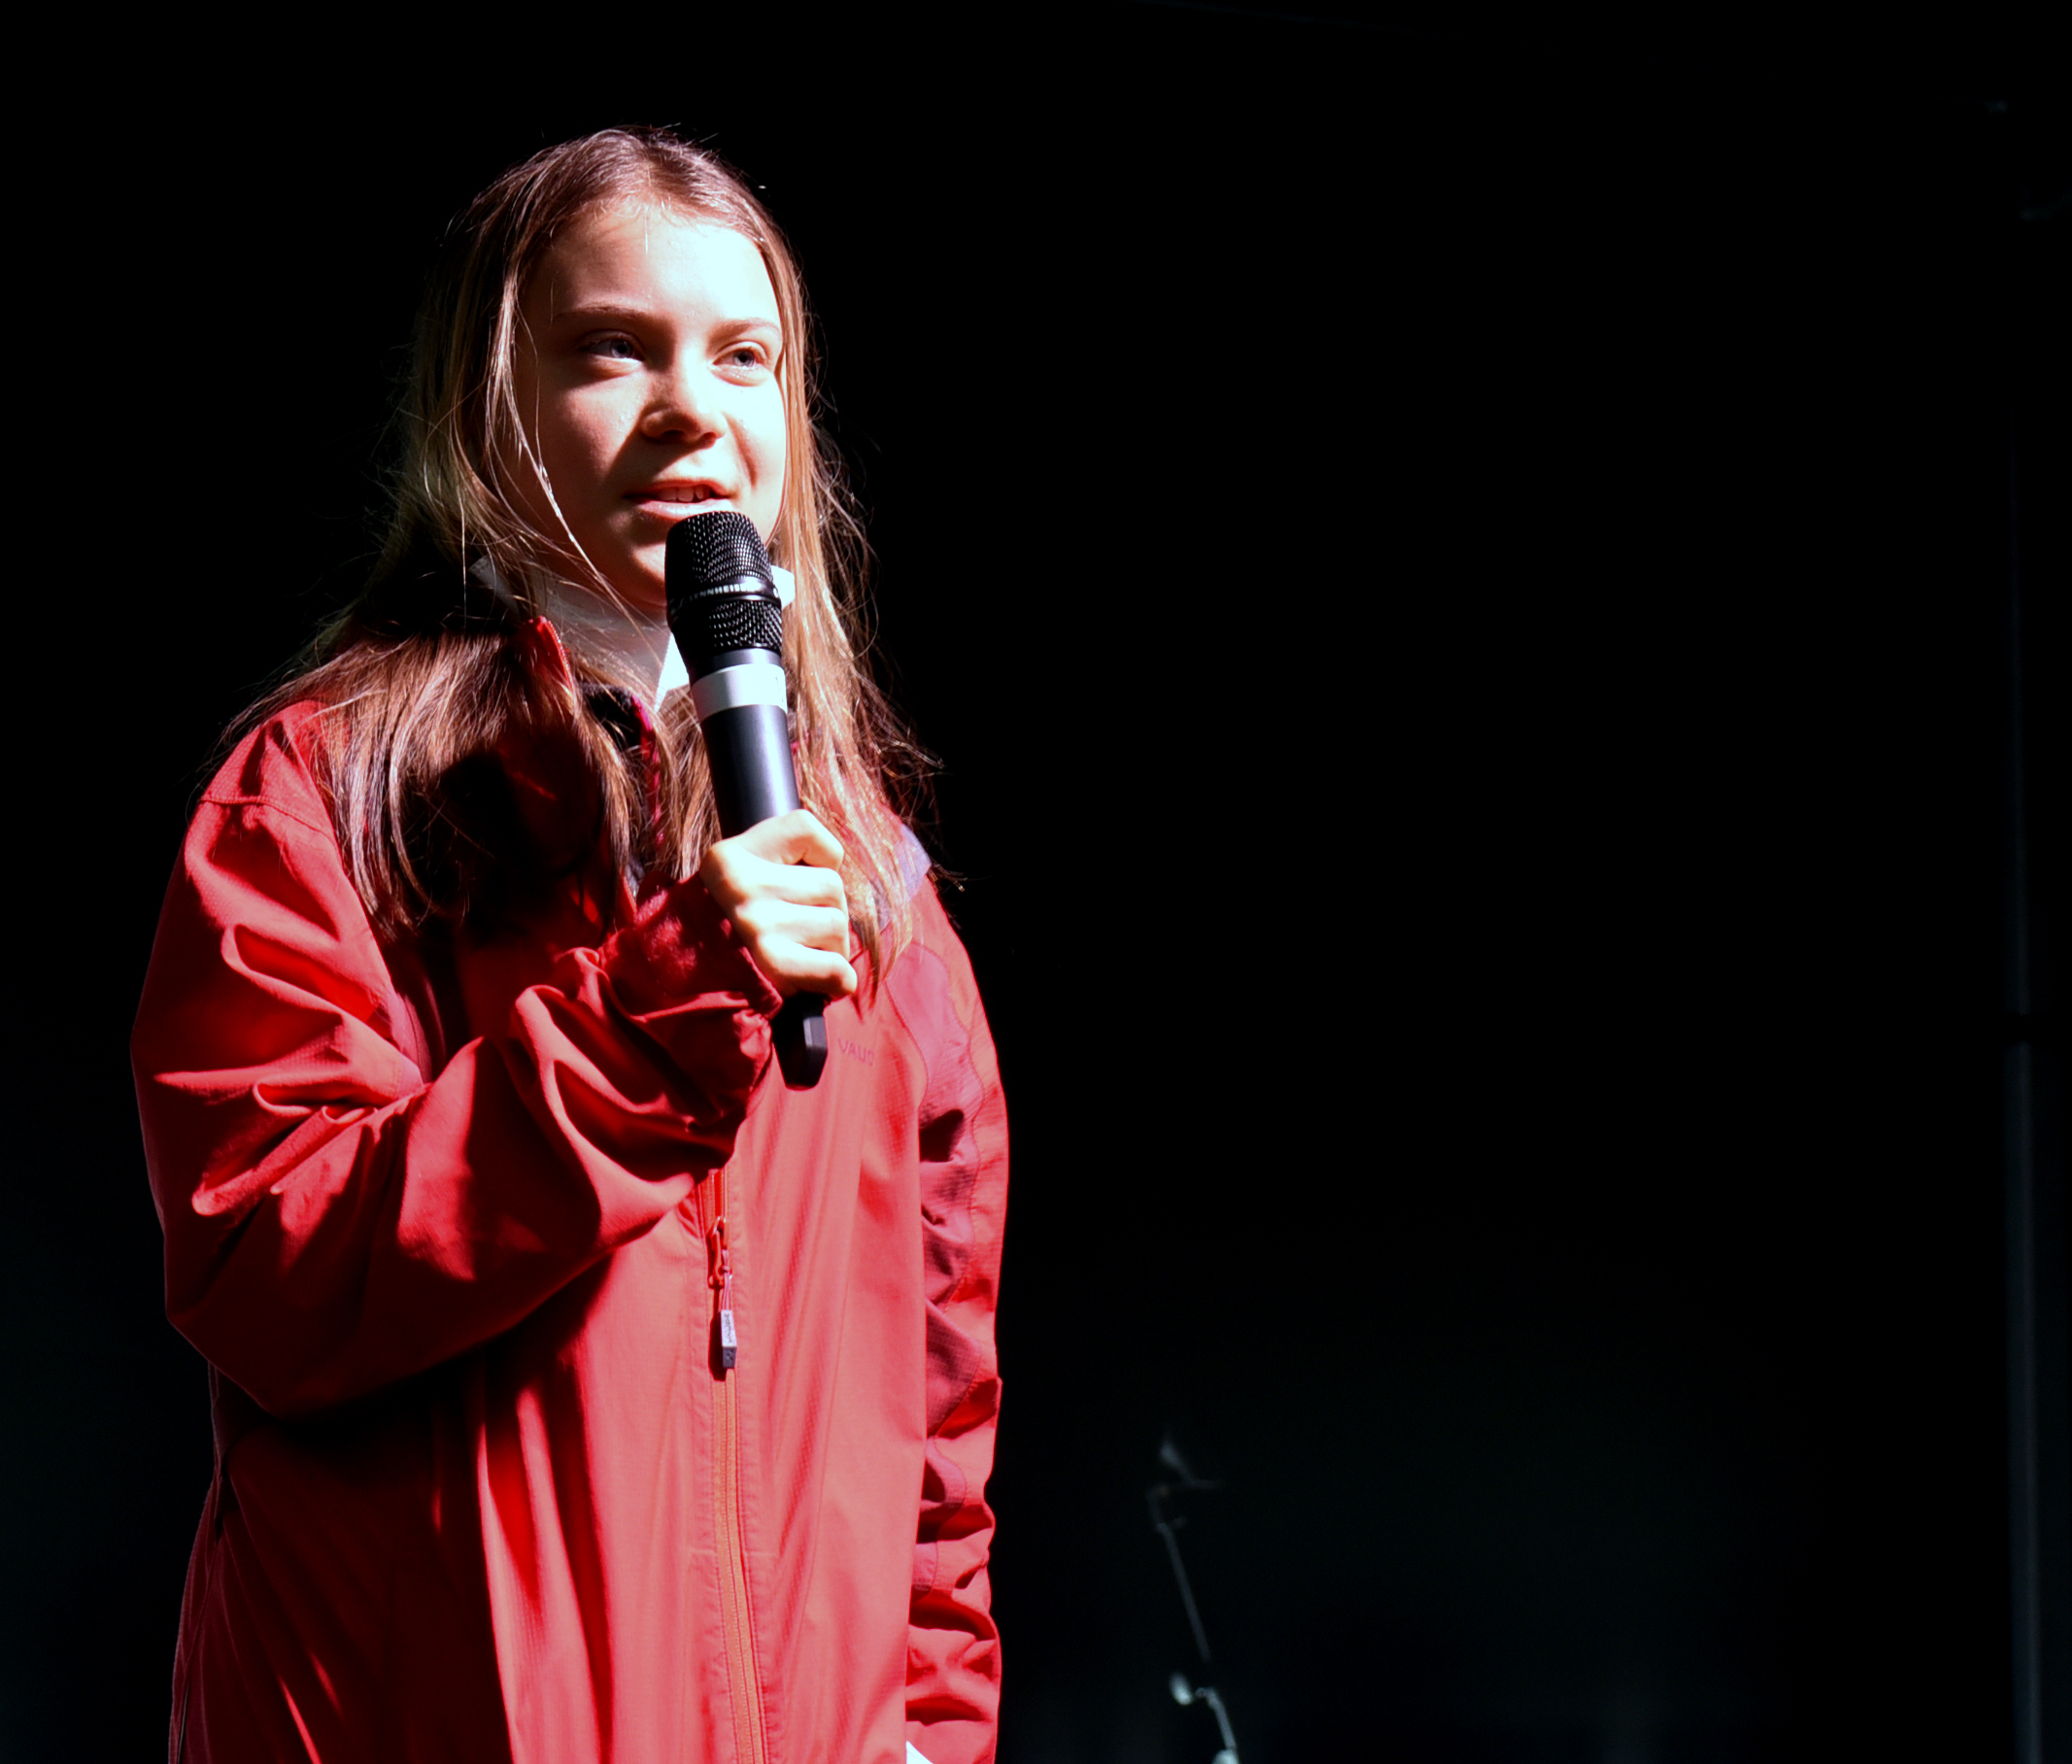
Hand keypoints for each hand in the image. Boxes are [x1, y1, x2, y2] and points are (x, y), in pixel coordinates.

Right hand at [697, 810, 857, 1000]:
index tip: (807, 874)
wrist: (688, 981)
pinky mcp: (773, 964)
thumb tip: (837, 871)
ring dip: (833, 947)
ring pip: (837, 924)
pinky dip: (839, 979)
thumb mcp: (736, 880)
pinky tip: (824, 982)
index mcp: (730, 856)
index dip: (822, 853)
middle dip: (829, 911)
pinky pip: (836, 967)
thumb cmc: (727, 931)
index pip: (803, 827)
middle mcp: (742, 885)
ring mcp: (757, 925)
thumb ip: (779, 864)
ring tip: (803, 955)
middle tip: (804, 931)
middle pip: (831, 885)